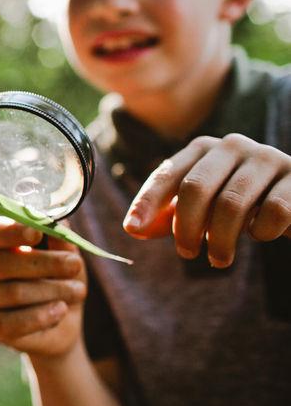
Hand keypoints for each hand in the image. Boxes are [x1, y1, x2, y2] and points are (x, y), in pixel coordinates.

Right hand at [0, 217, 86, 359]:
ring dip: (53, 290)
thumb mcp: (66, 257)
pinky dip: (41, 316)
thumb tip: (59, 223)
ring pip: (14, 292)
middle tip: (75, 264)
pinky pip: (12, 323)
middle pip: (4, 263)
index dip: (13, 231)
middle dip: (45, 263)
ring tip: (78, 291)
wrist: (60, 325)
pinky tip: (61, 310)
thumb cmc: (58, 281)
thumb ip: (60, 240)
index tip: (37, 232)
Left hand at [123, 134, 290, 266]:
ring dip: (219, 240)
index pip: (167, 174)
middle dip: (185, 228)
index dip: (147, 201)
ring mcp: (267, 158)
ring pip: (231, 204)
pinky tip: (259, 235)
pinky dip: (261, 231)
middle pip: (195, 188)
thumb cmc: (241, 204)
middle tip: (187, 253)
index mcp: (203, 148)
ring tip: (219, 259)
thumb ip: (168, 217)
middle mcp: (232, 146)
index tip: (132, 228)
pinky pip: (273, 211)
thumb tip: (133, 229)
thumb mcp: (202, 209)